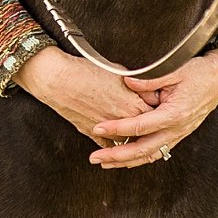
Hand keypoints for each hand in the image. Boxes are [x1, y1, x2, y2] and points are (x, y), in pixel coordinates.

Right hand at [16, 47, 152, 145]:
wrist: (58, 80)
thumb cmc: (85, 72)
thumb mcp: (118, 72)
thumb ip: (137, 84)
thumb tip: (147, 88)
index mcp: (133, 105)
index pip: (156, 114)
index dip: (159, 110)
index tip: (160, 106)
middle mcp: (123, 122)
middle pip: (145, 131)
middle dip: (150, 126)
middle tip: (153, 121)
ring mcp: (107, 131)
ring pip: (129, 142)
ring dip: (134, 138)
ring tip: (137, 131)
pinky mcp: (93, 135)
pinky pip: (110, 145)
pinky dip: (115, 144)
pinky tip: (118, 138)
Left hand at [88, 51, 217, 169]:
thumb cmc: (199, 73)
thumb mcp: (175, 71)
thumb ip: (150, 79)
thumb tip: (127, 82)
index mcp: (174, 114)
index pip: (141, 126)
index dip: (118, 128)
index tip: (98, 128)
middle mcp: (177, 128)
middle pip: (143, 149)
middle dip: (117, 156)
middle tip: (94, 158)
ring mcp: (179, 134)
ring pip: (150, 155)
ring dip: (126, 161)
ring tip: (105, 163)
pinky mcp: (178, 134)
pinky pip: (157, 151)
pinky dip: (140, 157)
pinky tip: (125, 159)